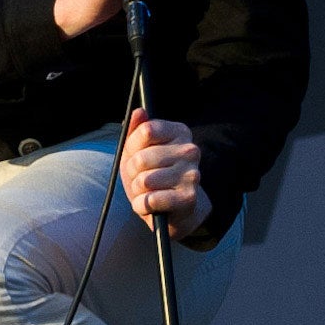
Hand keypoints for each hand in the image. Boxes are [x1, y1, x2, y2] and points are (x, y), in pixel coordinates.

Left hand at [118, 108, 211, 237]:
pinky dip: (141, 206)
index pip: (145, 130)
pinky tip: (151, 207)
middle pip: (140, 158)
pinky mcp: (189, 198)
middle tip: (142, 179)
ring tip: (148, 192)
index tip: (138, 155)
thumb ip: (136, 130)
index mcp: (180, 132)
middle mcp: (190, 150)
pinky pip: (150, 201)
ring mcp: (192, 174)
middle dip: (132, 173)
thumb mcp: (138, 151)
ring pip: (143, 181)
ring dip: (137, 192)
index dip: (132, 147)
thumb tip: (139, 112)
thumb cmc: (153, 176)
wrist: (174, 212)